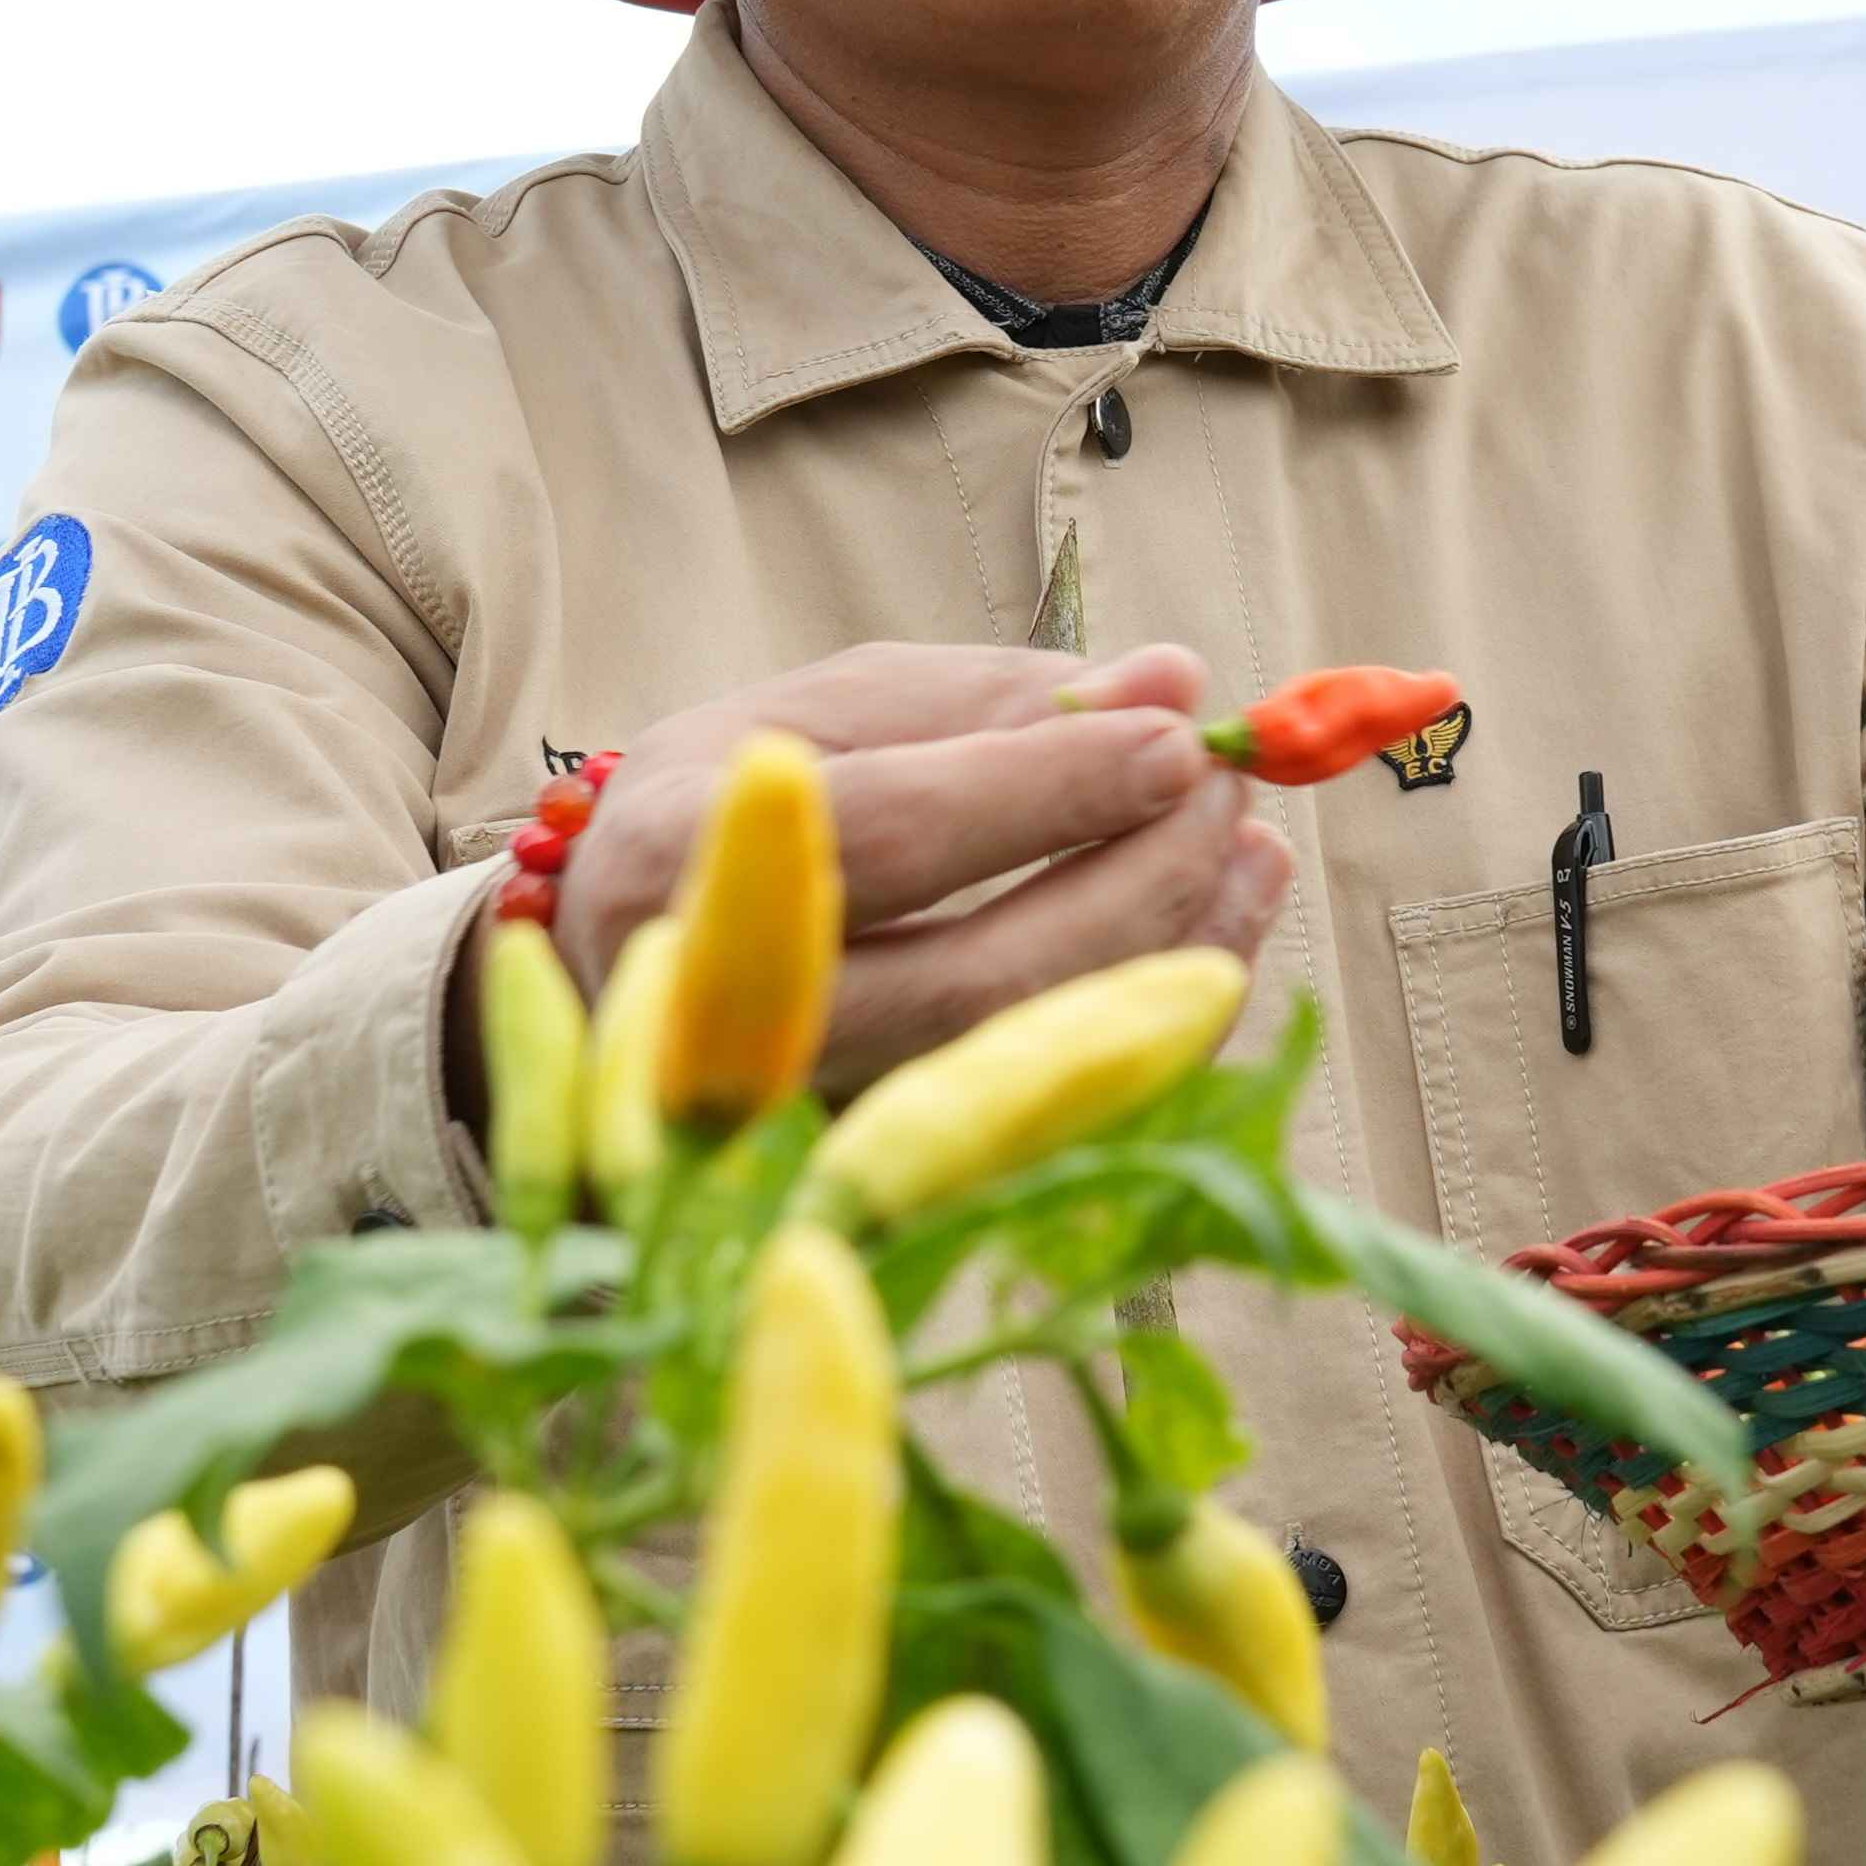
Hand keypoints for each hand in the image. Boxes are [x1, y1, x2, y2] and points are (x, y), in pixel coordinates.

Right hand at [479, 641, 1289, 1110]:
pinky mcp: (869, 1184)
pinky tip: (1217, 938)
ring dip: (1166, 958)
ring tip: (1248, 852)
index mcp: (677, 856)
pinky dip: (1150, 1029)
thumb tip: (1172, 681)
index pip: (894, 835)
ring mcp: (795, 1121)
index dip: (1048, 790)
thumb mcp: (828, 713)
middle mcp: (720, 1014)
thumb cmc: (734, 815)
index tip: (1181, 738)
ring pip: (1021, 1070)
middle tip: (1226, 794)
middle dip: (1135, 882)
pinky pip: (1046, 1121)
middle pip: (973, 979)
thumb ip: (996, 699)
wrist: (617, 973)